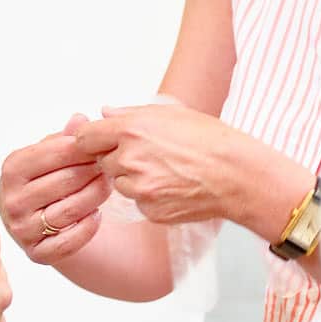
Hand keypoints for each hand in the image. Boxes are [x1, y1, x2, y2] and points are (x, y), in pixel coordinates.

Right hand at [0, 114, 110, 263]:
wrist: (39, 221)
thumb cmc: (47, 180)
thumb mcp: (52, 155)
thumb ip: (65, 137)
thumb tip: (80, 119)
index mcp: (12, 170)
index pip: (53, 152)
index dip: (82, 147)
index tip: (102, 144)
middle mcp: (11, 201)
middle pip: (64, 181)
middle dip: (93, 170)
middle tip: (112, 165)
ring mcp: (22, 229)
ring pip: (70, 210)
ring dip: (95, 196)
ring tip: (108, 185)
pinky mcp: (37, 254)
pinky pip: (69, 241)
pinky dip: (88, 227)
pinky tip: (97, 214)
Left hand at [73, 104, 276, 228]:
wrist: (236, 175)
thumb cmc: (209, 139)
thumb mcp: (171, 112)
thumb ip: (130, 113)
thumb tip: (105, 112)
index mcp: (130, 130)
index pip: (85, 137)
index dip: (92, 139)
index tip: (100, 141)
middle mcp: (129, 159)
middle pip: (102, 162)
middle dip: (117, 158)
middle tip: (148, 154)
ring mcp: (139, 188)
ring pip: (120, 184)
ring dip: (133, 178)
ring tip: (165, 170)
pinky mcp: (149, 210)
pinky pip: (138, 202)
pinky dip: (150, 196)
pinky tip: (173, 186)